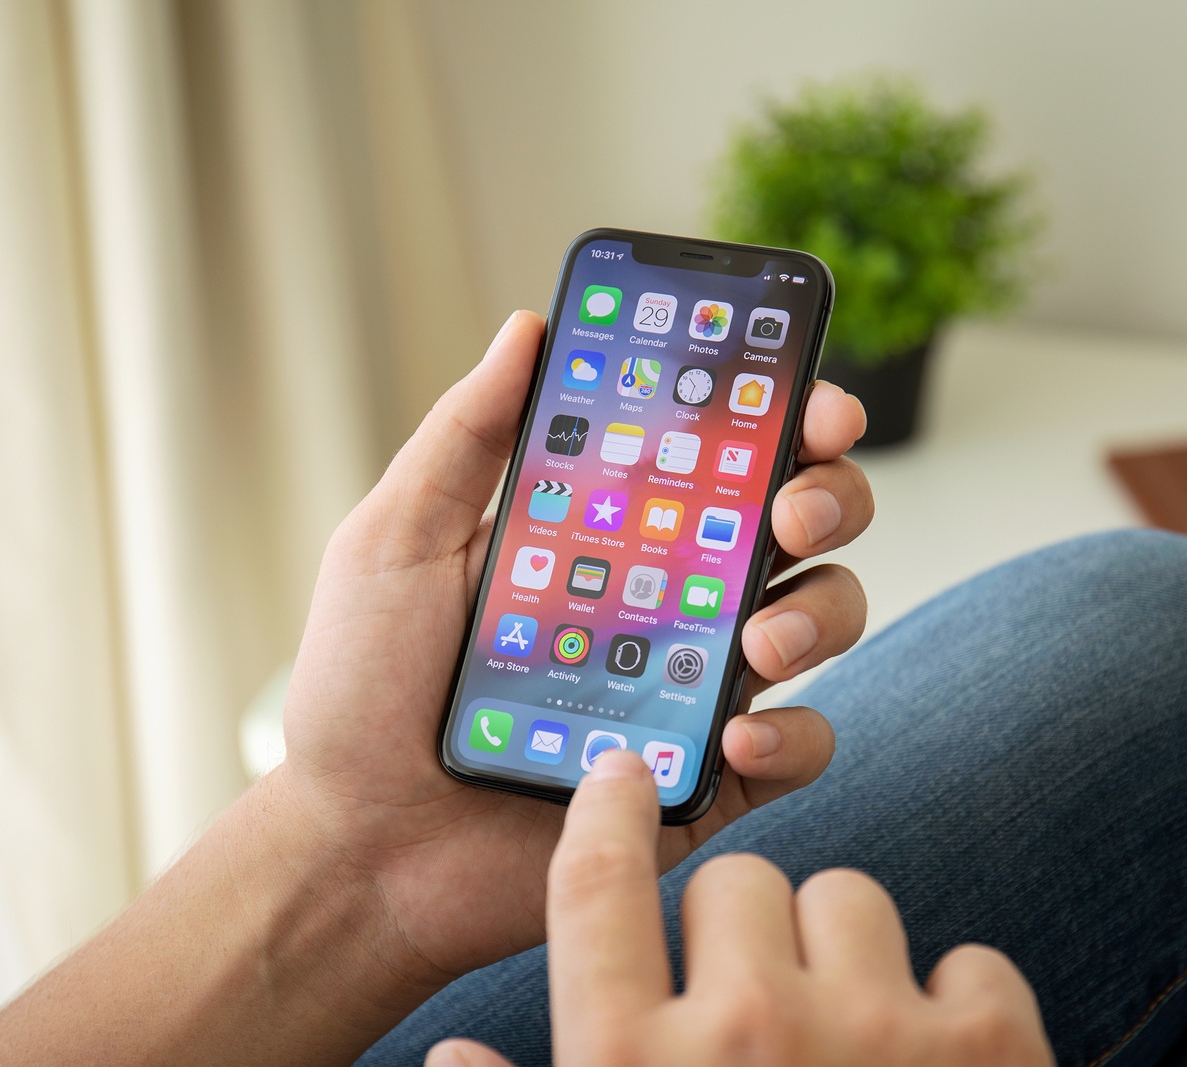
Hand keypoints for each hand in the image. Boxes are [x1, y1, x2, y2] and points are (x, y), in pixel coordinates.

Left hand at [271, 311, 873, 1001]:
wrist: (358, 844)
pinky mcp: (703, 778)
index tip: (805, 397)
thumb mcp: (397, 541)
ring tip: (760, 637)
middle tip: (788, 512)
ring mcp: (693, 687)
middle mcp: (670, 598)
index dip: (784, 414)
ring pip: (820, 620)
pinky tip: (734, 739)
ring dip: (818, 611)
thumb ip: (466, 437)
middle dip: (828, 497)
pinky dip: (791, 738)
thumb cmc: (362, 689)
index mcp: (613, 531)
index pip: (722, 452)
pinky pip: (797, 749)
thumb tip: (529, 327)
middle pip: (800, 523)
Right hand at [428, 751, 1054, 1066]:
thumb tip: (447, 1056)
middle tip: (759, 1010)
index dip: (601, 816)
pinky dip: (955, 1009)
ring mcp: (872, 1032)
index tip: (616, 779)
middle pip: (735, 881)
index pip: (594, 892)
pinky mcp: (988, 1047)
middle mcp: (745, 1034)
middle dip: (744, 932)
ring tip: (846, 1045)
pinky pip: (965, 958)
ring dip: (847, 958)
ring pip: (848, 897)